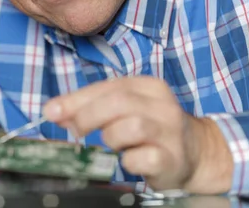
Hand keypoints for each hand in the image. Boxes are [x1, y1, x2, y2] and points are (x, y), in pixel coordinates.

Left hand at [43, 77, 232, 193]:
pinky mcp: (173, 158)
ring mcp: (170, 131)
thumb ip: (91, 107)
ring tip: (112, 145)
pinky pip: (143, 157)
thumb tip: (54, 110)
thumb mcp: (123, 110)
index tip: (52, 111)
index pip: (107, 86)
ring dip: (111, 138)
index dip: (76, 99)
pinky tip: (128, 161)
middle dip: (88, 115)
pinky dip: (128, 161)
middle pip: (118, 102)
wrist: (196, 153)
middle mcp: (162, 104)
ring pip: (131, 126)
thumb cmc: (151, 128)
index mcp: (147, 86)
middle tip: (75, 130)